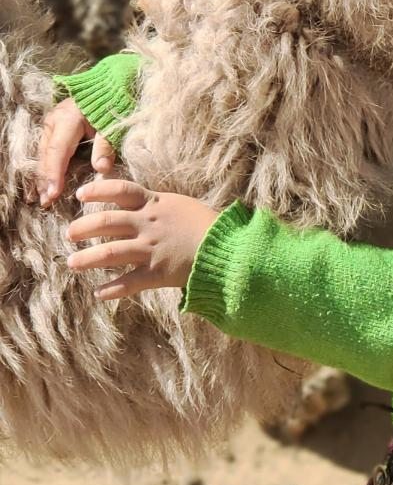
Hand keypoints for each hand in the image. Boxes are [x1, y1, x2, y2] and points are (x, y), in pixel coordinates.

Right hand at [36, 97, 116, 205]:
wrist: (111, 87)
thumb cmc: (114, 106)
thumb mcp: (113, 125)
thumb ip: (106, 146)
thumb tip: (101, 169)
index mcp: (67, 119)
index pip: (57, 151)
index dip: (54, 174)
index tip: (53, 194)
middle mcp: (54, 121)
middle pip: (46, 154)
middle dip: (45, 179)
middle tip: (46, 202)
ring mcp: (51, 124)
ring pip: (43, 153)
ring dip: (43, 176)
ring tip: (43, 197)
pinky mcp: (54, 128)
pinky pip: (47, 151)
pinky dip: (47, 167)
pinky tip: (45, 183)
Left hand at [66, 179, 219, 300]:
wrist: (230, 249)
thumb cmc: (212, 226)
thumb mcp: (184, 207)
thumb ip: (161, 207)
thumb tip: (143, 205)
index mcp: (156, 205)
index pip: (121, 190)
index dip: (98, 191)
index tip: (80, 195)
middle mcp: (149, 225)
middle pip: (106, 222)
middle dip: (83, 227)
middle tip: (70, 234)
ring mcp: (152, 249)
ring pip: (111, 252)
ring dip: (88, 259)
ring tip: (73, 264)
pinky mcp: (158, 273)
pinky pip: (129, 283)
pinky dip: (113, 290)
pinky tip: (100, 294)